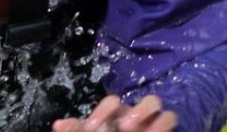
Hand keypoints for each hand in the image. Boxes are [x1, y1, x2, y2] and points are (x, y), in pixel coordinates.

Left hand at [50, 94, 176, 131]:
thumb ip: (74, 130)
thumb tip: (57, 124)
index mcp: (116, 115)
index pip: (111, 103)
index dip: (102, 112)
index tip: (90, 129)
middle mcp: (135, 113)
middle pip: (135, 97)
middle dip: (136, 110)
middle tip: (125, 127)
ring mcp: (150, 119)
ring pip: (155, 102)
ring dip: (148, 114)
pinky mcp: (163, 126)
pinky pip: (169, 117)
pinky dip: (162, 124)